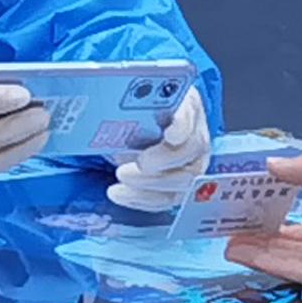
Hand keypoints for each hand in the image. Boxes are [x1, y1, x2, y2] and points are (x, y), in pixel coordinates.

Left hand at [106, 89, 210, 210]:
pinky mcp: (181, 186)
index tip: (170, 135)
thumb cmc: (140, 112)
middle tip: (133, 165)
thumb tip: (106, 110)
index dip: (182, 126)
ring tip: (119, 182)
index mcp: (186, 106)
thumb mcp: (135, 103)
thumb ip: (129, 106)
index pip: (190, 114)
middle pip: (190, 152)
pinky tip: (120, 194)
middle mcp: (195, 135)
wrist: (143, 126)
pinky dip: (142, 199)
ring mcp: (192, 163)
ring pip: (183, 182)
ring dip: (148, 186)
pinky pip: (167, 198)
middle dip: (162, 162)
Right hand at [222, 141, 301, 287]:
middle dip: (261, 246)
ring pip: (299, 263)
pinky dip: (284, 262)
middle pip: (297, 250)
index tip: (248, 219)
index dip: (274, 227)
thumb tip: (275, 165)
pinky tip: (260, 254)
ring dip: (265, 256)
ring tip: (234, 248)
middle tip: (230, 238)